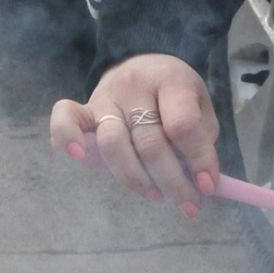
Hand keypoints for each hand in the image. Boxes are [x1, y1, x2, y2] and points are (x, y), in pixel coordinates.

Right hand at [50, 55, 218, 215]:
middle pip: (150, 142)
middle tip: (189, 205)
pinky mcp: (83, 108)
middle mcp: (135, 85)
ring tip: (157, 195)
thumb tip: (202, 182)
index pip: (182, 125)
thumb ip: (201, 140)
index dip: (197, 159)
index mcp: (171, 79)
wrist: (144, 67)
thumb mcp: (199, 107)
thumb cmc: (174, 95)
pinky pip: (65, 119)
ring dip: (136, 179)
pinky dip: (66, 137)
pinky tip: (79, 157)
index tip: (208, 185)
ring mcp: (105, 97)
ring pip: (114, 144)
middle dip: (173, 181)